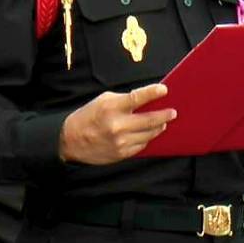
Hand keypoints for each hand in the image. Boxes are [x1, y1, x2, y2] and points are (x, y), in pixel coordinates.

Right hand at [59, 83, 175, 164]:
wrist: (70, 140)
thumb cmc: (89, 116)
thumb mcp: (103, 101)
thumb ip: (124, 100)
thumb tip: (147, 100)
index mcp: (111, 107)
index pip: (137, 98)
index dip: (153, 93)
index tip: (164, 89)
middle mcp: (117, 125)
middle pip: (149, 120)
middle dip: (164, 115)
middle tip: (173, 112)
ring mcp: (120, 141)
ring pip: (149, 134)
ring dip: (159, 127)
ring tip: (163, 123)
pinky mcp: (121, 153)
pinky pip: (141, 145)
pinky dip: (147, 138)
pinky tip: (150, 133)